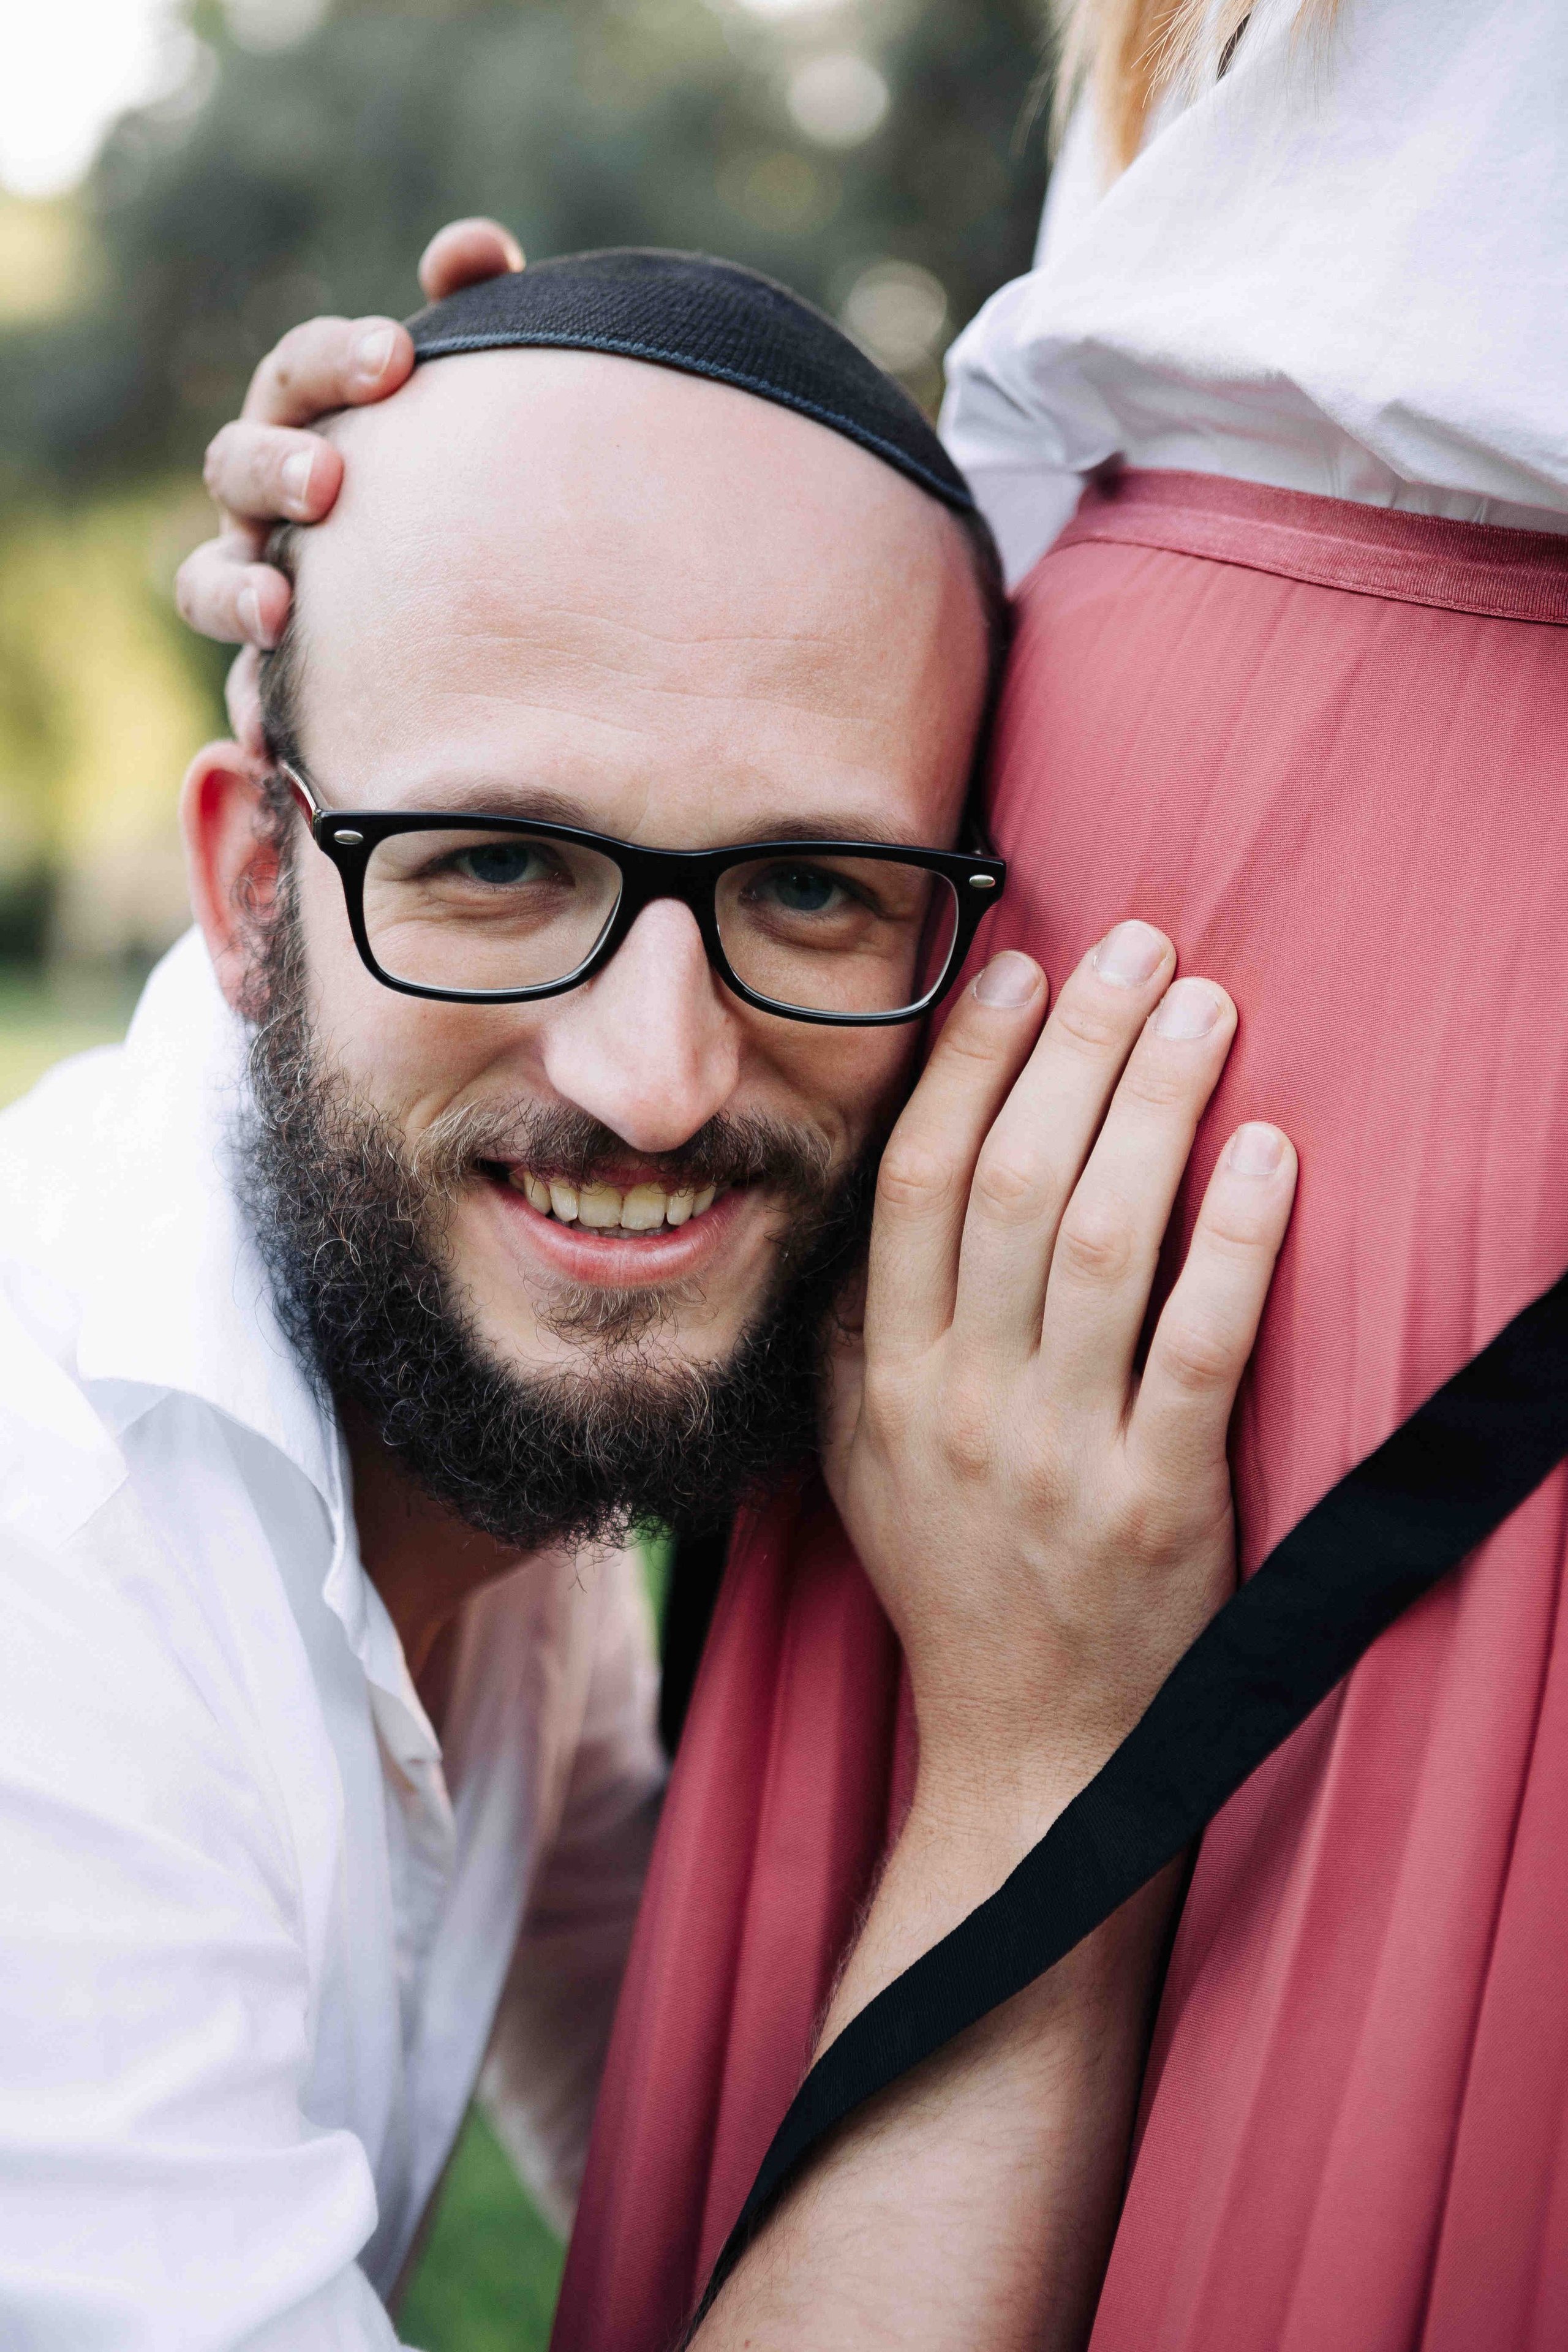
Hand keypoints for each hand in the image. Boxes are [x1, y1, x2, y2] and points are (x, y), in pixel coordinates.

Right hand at [173, 217, 522, 754]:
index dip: (339, 359)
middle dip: (276, 468)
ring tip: (281, 609)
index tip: (399, 358)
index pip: (301, 372)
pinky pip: (242, 693)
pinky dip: (250, 712)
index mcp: (311, 421)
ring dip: (237, 591)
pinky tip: (268, 740)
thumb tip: (470, 246)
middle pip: (237, 463)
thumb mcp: (474, 406)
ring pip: (209, 579)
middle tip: (332, 480)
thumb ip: (474, 320)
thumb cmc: (459, 485)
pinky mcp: (270, 672)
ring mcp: (257, 582)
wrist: (473, 607)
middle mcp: (266, 500)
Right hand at [823, 925, 1296, 1859]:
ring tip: (1206, 1009)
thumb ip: (854, 1330)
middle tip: (1141, 945)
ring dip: (1156, 1109)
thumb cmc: (951, 1581)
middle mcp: (958, 1403)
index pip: (918, 1182)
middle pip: (1015, 1185)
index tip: (1021, 970)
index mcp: (885, 1377)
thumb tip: (880, 1182)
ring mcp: (1055, 1455)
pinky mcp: (1157, 1505)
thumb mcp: (857, 1459)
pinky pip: (1199, 1348)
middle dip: (1078, 1049)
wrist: (1029, 1750)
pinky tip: (1268, 1152)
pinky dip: (1237, 1243)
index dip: (967, 1063)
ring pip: (1104, 1243)